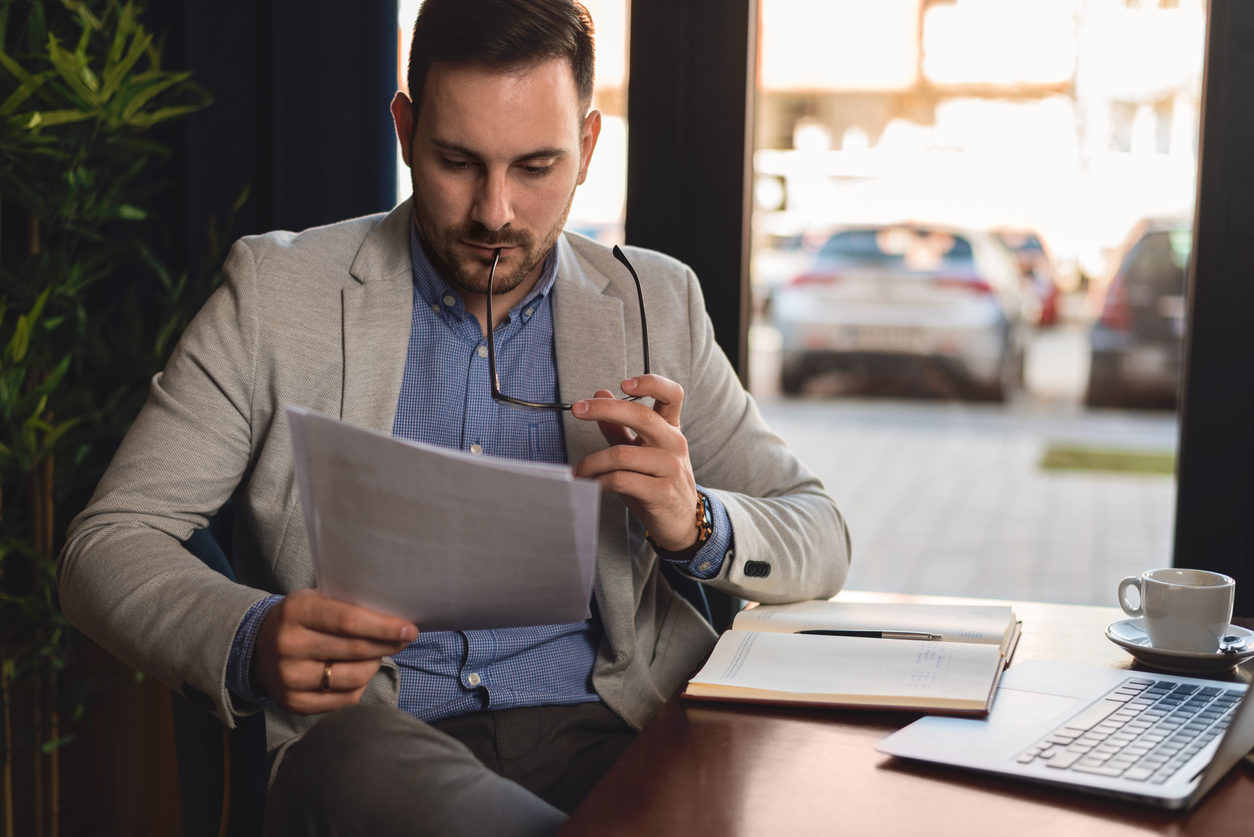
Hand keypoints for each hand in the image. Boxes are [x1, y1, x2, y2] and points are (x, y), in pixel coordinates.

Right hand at [253, 589, 417, 714]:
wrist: (259, 647)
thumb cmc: (302, 619)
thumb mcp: (315, 599)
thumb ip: (347, 604)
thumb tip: (396, 616)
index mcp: (296, 611)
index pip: (349, 621)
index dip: (384, 626)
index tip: (410, 628)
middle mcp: (289, 645)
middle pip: (356, 650)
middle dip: (388, 644)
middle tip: (405, 639)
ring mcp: (289, 677)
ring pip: (354, 677)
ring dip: (374, 665)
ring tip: (377, 653)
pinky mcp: (294, 703)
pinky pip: (345, 699)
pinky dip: (360, 685)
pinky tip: (359, 672)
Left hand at [572, 374, 699, 552]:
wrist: (682, 523)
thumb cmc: (657, 483)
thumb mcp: (639, 452)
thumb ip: (619, 426)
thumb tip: (600, 394)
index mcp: (670, 429)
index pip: (672, 395)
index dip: (650, 383)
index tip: (624, 383)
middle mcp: (674, 444)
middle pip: (642, 416)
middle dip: (604, 409)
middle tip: (578, 410)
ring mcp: (671, 468)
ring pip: (623, 454)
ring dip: (593, 462)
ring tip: (579, 470)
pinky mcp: (662, 492)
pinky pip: (623, 480)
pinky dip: (601, 481)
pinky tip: (593, 484)